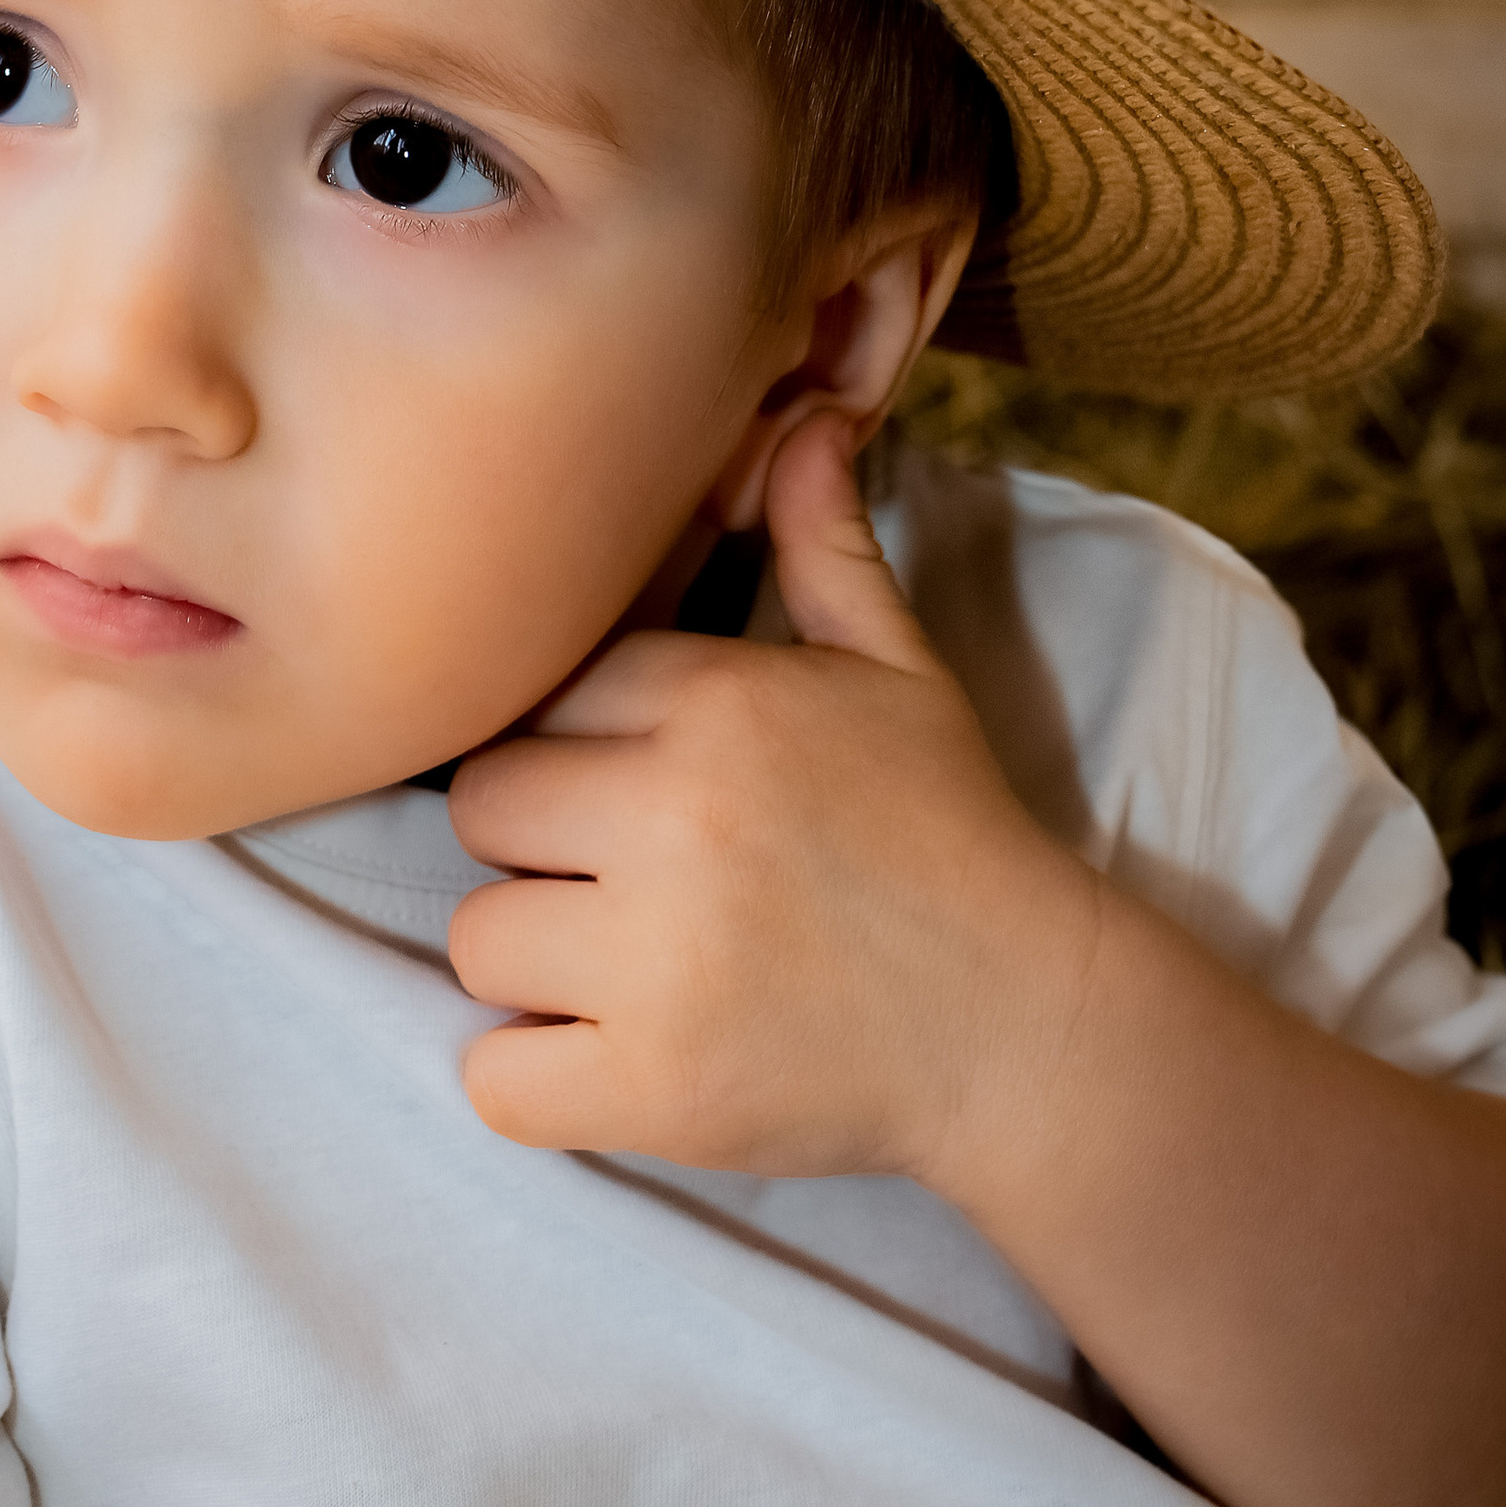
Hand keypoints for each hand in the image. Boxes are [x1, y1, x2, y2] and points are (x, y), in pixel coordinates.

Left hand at [445, 416, 1099, 1184]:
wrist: (1028, 1023)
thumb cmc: (949, 832)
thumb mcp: (898, 668)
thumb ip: (825, 544)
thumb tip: (807, 419)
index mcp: (718, 702)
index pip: (547, 695)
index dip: (585, 746)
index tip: (651, 790)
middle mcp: (674, 816)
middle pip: (482, 806)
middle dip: (540, 844)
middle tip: (626, 881)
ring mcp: (659, 960)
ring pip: (477, 939)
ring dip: (537, 964)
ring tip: (630, 967)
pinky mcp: (654, 1087)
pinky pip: (496, 1079)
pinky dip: (535, 1078)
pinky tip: (610, 1055)